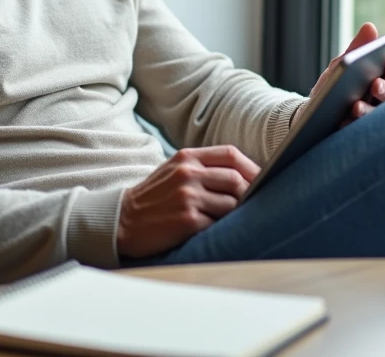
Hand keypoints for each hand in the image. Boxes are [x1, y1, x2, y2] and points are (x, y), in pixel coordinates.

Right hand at [117, 145, 259, 258]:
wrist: (123, 220)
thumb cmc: (153, 197)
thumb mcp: (174, 170)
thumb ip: (203, 167)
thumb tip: (243, 175)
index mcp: (187, 157)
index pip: (231, 155)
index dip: (251, 167)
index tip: (261, 179)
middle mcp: (188, 173)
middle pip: (236, 179)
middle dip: (248, 193)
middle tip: (251, 204)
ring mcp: (188, 196)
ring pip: (231, 203)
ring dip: (234, 214)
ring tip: (228, 219)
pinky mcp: (187, 220)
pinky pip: (218, 224)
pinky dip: (220, 228)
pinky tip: (212, 230)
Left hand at [290, 22, 384, 130]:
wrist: (312, 113)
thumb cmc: (334, 86)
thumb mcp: (342, 65)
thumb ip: (358, 48)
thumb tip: (370, 26)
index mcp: (379, 79)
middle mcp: (379, 101)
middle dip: (384, 89)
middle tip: (374, 84)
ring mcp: (369, 119)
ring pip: (375, 116)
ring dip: (367, 110)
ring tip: (355, 106)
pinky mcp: (354, 135)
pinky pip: (357, 133)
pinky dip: (349, 127)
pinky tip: (342, 122)